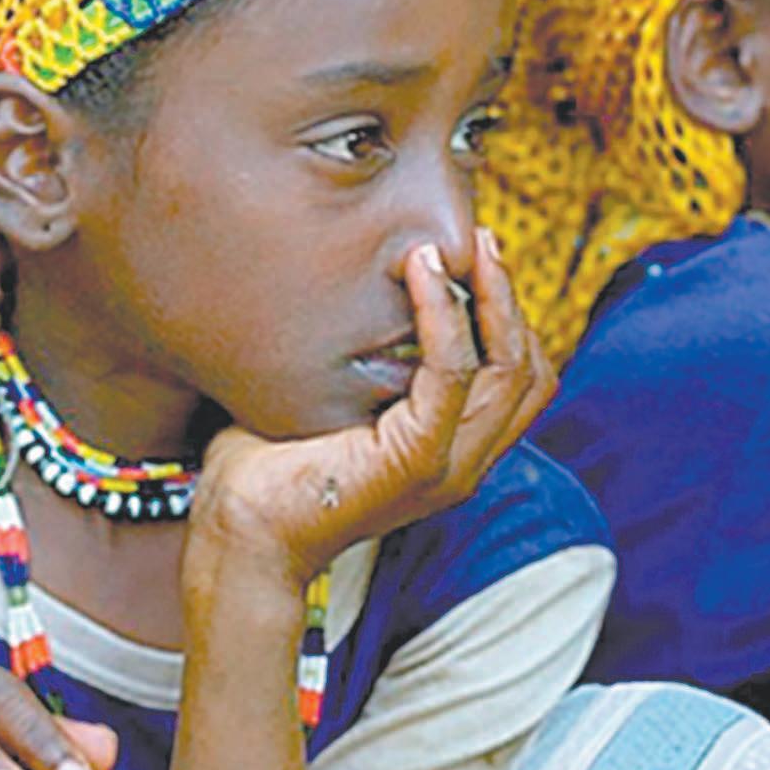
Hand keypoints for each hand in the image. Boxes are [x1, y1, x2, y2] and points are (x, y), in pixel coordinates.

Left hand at [191, 228, 553, 590]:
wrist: (239, 530)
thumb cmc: (268, 462)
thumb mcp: (329, 398)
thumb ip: (361, 354)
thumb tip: (344, 278)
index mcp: (451, 449)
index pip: (522, 378)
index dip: (513, 315)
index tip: (475, 256)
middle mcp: (463, 462)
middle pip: (530, 369)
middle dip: (511, 297)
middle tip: (482, 239)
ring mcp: (446, 467)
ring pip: (509, 370)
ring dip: (490, 297)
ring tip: (454, 247)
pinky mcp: (416, 463)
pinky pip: (453, 376)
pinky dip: (444, 318)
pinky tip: (420, 275)